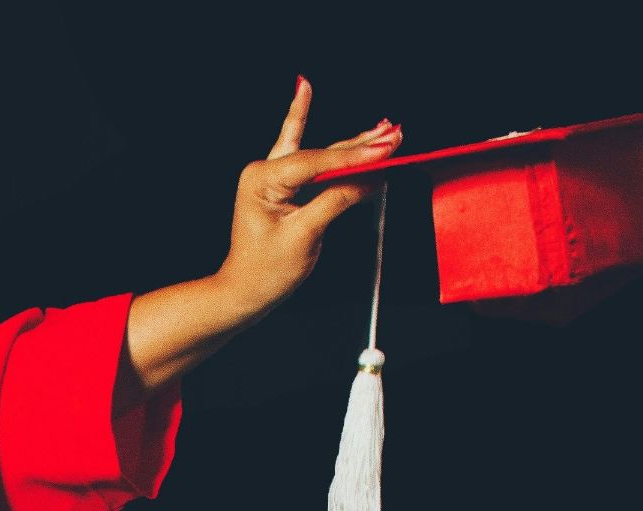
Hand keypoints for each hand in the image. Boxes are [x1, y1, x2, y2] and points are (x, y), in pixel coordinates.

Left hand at [216, 76, 402, 311]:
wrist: (246, 289)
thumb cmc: (266, 270)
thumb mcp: (304, 236)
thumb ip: (336, 201)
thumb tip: (371, 179)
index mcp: (261, 180)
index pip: (316, 163)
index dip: (354, 157)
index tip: (386, 150)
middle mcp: (264, 171)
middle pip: (321, 153)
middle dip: (361, 145)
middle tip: (396, 133)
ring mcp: (272, 175)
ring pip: (320, 153)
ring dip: (354, 143)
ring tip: (386, 128)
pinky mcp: (282, 182)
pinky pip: (304, 151)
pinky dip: (308, 123)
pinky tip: (304, 88)